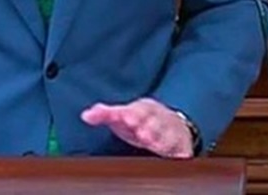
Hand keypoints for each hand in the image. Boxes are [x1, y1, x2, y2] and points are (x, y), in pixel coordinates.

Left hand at [79, 97, 193, 158]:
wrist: (170, 122)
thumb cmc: (139, 120)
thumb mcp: (122, 115)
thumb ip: (103, 114)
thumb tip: (85, 116)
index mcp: (142, 109)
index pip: (138, 110)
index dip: (133, 114)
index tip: (127, 119)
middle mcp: (158, 119)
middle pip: (154, 122)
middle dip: (148, 128)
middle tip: (142, 134)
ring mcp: (170, 132)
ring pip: (168, 135)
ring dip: (163, 140)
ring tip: (156, 145)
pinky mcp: (180, 146)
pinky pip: (182, 149)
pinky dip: (181, 153)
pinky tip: (179, 157)